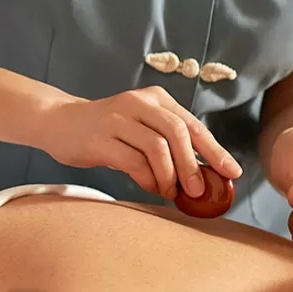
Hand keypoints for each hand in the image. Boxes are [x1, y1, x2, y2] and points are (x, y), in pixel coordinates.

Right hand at [33, 88, 243, 200]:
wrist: (60, 122)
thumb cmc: (108, 132)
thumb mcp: (141, 128)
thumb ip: (169, 144)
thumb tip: (203, 176)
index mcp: (155, 99)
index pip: (192, 124)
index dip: (215, 150)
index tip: (232, 172)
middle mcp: (138, 103)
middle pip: (178, 132)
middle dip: (194, 165)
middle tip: (200, 191)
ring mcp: (118, 119)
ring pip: (157, 147)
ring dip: (169, 175)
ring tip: (171, 192)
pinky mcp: (100, 138)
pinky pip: (132, 161)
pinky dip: (147, 178)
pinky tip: (150, 187)